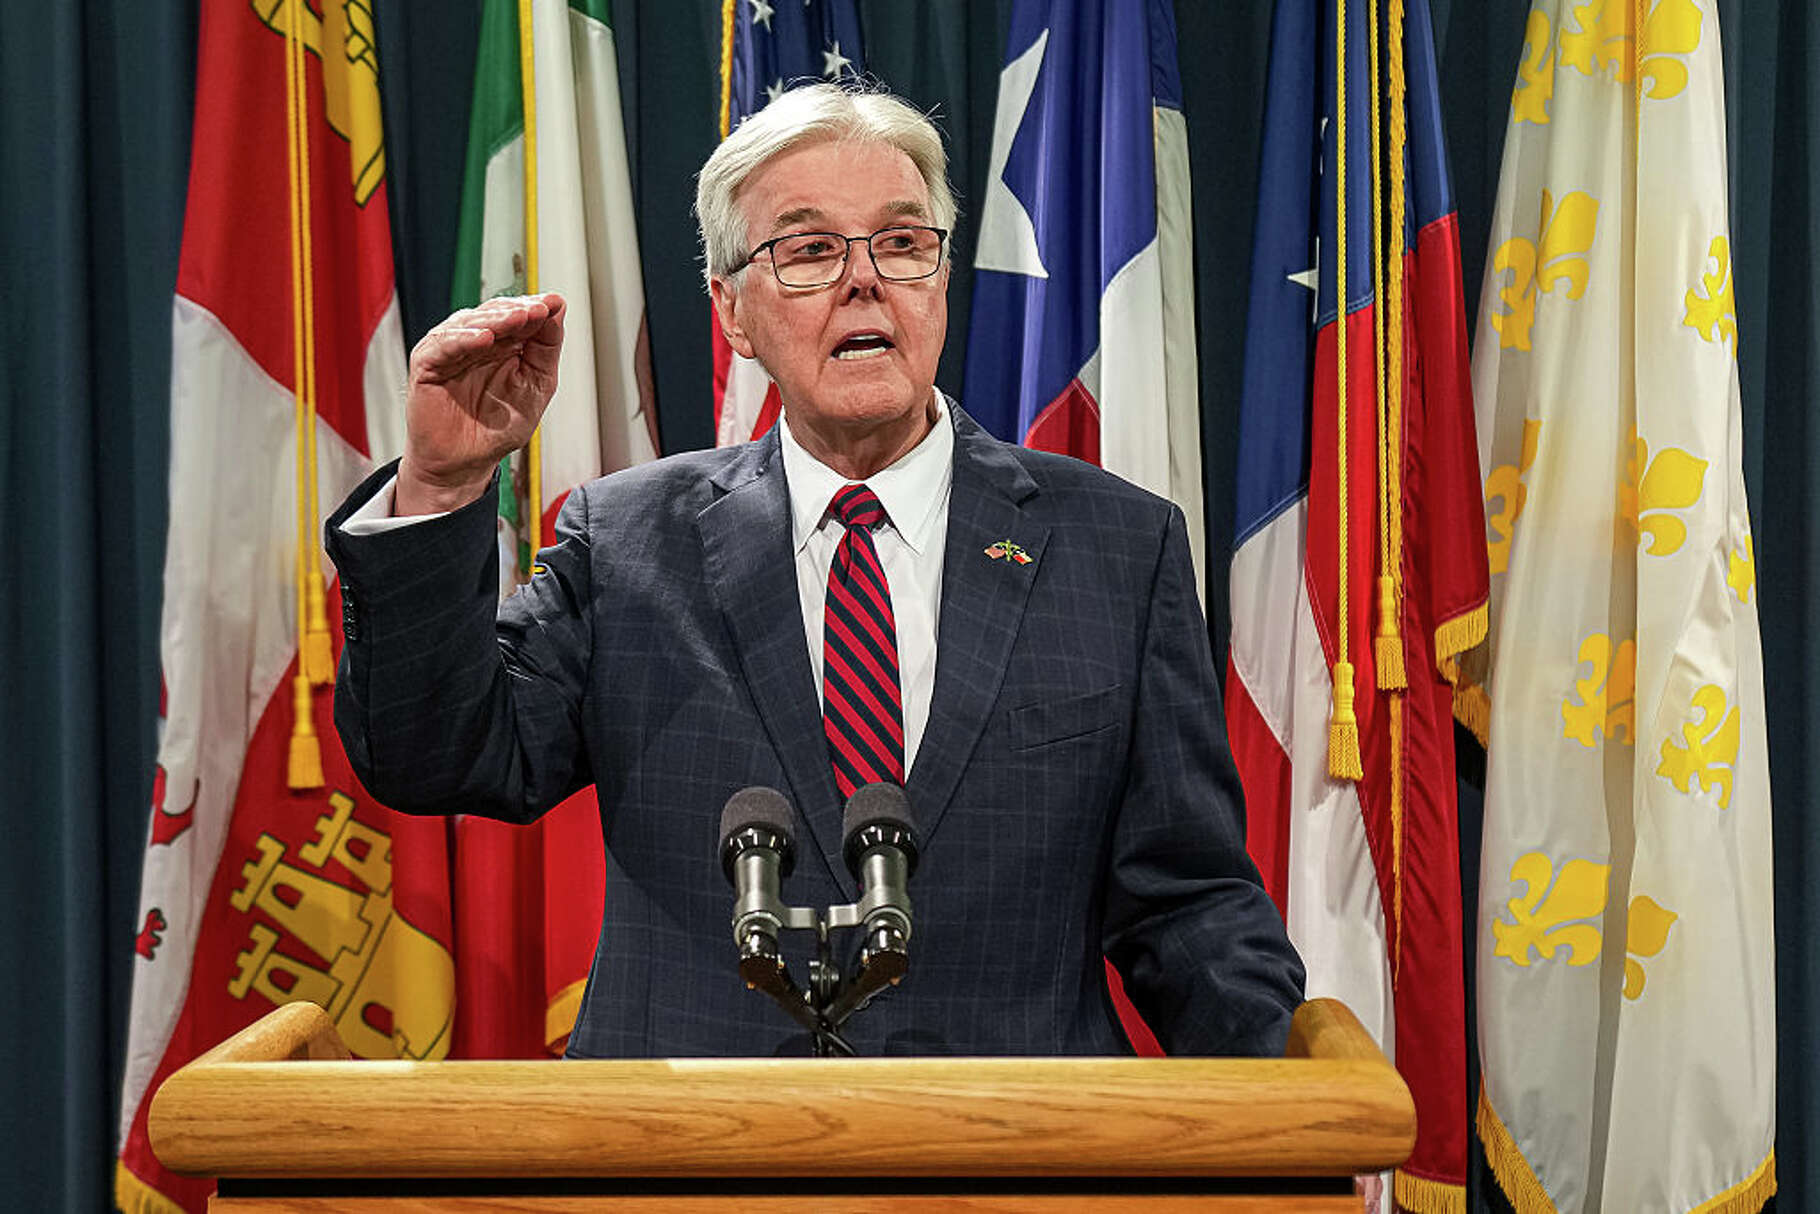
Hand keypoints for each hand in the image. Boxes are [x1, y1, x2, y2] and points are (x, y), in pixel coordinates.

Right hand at [396, 293, 565, 514]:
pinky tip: (484, 338)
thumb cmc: (497, 427)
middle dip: (518, 310)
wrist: (467, 462)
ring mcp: (450, 349)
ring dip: (495, 319)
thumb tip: (558, 307)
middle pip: (495, 313)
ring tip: (518, 318)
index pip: (519, 314)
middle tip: (539, 309)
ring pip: (470, 323)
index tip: (555, 303)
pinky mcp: (427, 364)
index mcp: (504, 342)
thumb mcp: (535, 385)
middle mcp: (476, 340)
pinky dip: (463, 340)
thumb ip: (546, 348)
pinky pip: (443, 346)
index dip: (537, 308)